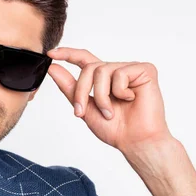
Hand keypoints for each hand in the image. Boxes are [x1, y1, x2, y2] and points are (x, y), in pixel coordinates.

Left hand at [46, 47, 173, 152]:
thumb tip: (53, 68)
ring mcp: (131, 69)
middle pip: (89, 67)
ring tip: (110, 112)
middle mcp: (117, 71)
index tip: (50, 54)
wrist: (136, 141)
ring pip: (102, 70)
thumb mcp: (85, 108)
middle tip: (82, 112)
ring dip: (102, 96)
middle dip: (81, 91)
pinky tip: (131, 99)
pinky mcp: (145, 70)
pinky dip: (120, 91)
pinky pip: (121, 73)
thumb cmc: (115, 129)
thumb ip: (70, 87)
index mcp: (104, 79)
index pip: (84, 59)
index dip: (68, 54)